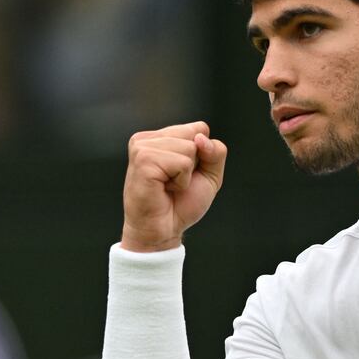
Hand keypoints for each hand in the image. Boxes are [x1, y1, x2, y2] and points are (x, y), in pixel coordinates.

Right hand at [120, 121, 227, 251]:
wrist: (163, 231)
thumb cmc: (181, 204)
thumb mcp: (209, 175)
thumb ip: (215, 152)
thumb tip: (200, 138)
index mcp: (158, 137)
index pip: (199, 128)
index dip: (202, 155)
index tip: (183, 174)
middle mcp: (147, 139)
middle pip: (195, 135)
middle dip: (194, 164)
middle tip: (174, 182)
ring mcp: (142, 148)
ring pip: (189, 147)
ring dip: (185, 175)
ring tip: (168, 186)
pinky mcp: (143, 160)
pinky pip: (182, 162)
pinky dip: (181, 181)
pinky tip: (164, 189)